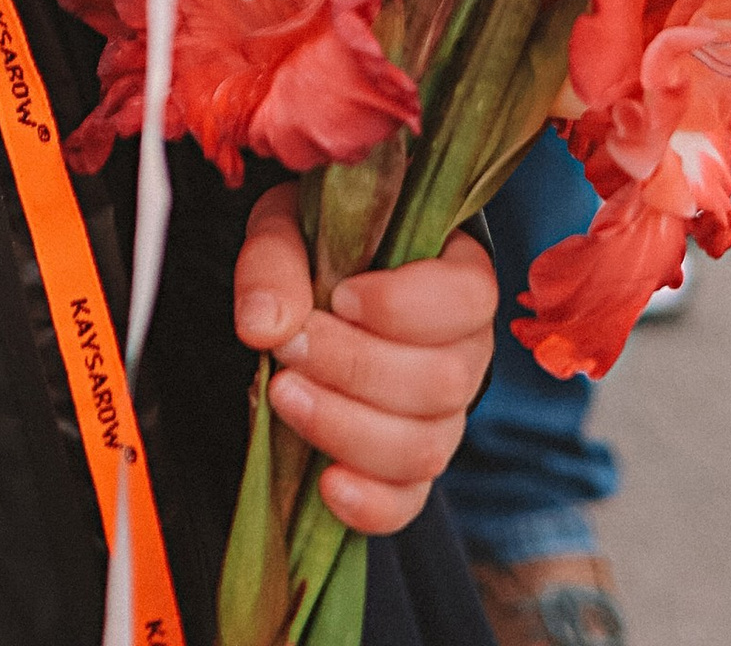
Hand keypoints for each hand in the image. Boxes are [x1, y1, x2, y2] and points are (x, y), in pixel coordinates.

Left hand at [232, 189, 496, 535]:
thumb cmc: (312, 249)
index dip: (405, 307)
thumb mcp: (288, 227)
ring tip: (285, 395)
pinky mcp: (408, 470)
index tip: (342, 298)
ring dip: (348, 427)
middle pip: (442, 382)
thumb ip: (275, 262)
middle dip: (356, 368)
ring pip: (424, 446)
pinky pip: (406, 502)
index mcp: (454, 278)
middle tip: (291, 347)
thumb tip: (262, 326)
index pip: (468, 299)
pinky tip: (327, 482)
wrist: (304, 297)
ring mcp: (442, 419)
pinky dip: (369, 502)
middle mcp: (464, 354)